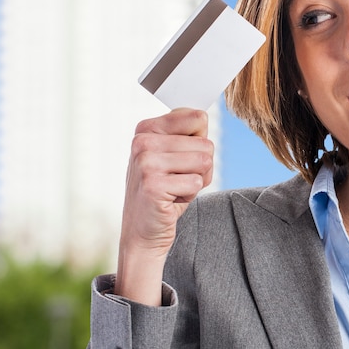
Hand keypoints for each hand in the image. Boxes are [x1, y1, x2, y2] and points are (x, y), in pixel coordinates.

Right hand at [115, 108, 213, 303]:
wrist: (142, 232)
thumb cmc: (164, 191)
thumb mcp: (174, 155)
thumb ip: (188, 134)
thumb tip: (201, 116)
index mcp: (147, 128)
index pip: (198, 118)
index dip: (200, 143)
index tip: (181, 158)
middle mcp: (142, 141)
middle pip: (206, 143)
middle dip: (201, 167)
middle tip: (178, 180)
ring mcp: (145, 162)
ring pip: (205, 161)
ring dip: (197, 180)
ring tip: (175, 189)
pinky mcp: (153, 184)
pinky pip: (197, 182)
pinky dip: (190, 195)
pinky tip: (170, 201)